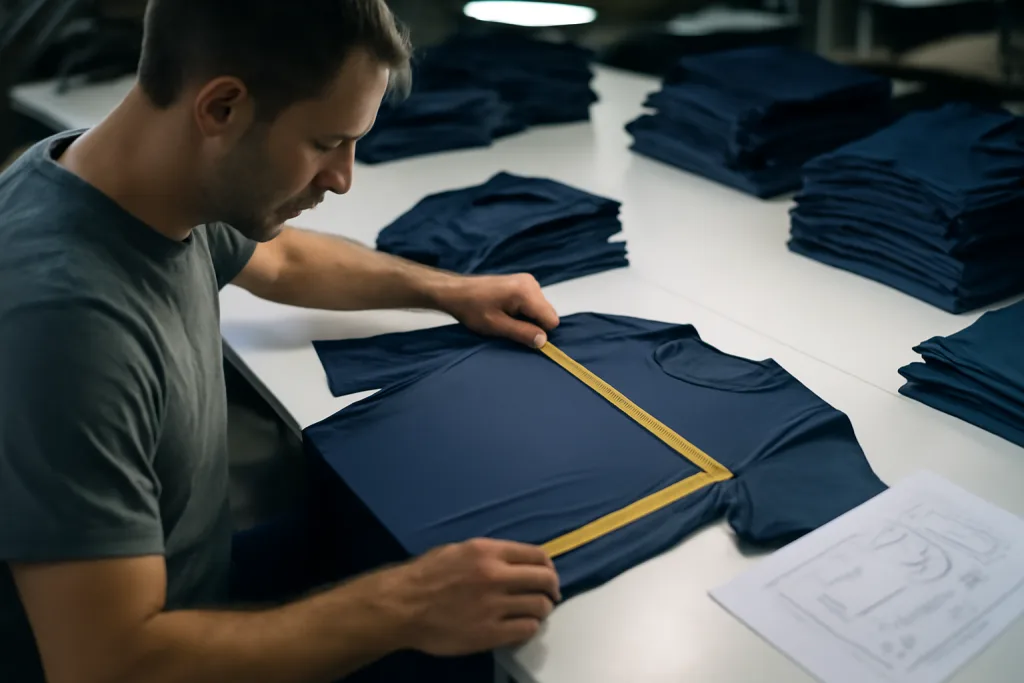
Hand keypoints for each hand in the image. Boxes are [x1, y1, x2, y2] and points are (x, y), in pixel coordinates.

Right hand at [381, 538, 560, 655]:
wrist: (402, 606)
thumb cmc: (425, 575)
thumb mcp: (458, 550)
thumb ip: (489, 555)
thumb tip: (514, 562)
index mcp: (488, 551)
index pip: (537, 555)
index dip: (548, 566)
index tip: (547, 574)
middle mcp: (496, 575)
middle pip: (544, 580)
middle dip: (551, 588)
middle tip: (548, 596)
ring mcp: (494, 605)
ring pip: (539, 607)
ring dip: (541, 610)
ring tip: (533, 612)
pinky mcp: (490, 633)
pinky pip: (526, 629)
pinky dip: (529, 628)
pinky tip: (520, 626)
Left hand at [433, 273, 559, 347]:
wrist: (457, 291)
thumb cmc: (473, 309)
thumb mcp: (497, 326)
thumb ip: (522, 333)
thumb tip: (544, 341)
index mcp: (526, 292)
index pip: (551, 319)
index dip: (538, 331)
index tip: (519, 332)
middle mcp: (532, 283)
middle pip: (547, 313)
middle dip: (532, 323)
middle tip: (508, 323)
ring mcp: (528, 281)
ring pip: (540, 309)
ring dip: (526, 317)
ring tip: (504, 315)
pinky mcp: (523, 282)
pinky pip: (533, 303)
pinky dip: (523, 310)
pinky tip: (505, 309)